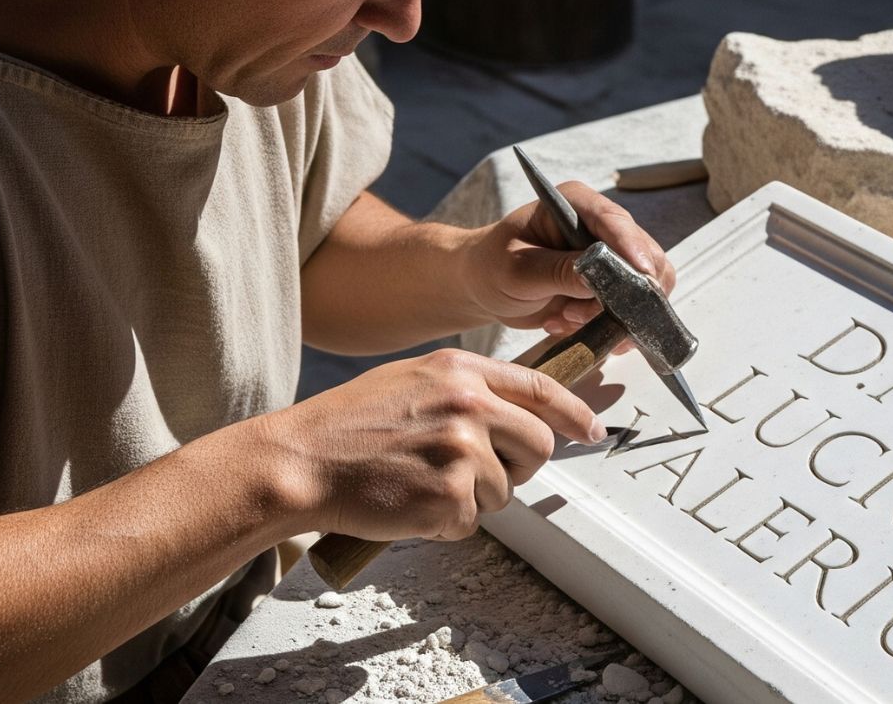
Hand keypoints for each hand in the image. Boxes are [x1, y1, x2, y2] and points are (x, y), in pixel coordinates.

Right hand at [271, 349, 605, 540]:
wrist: (300, 462)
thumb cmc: (348, 426)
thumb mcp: (412, 382)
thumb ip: (466, 389)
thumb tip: (515, 412)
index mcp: (461, 369)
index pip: (540, 386)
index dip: (574, 411)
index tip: (592, 428)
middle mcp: (470, 403)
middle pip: (539, 444)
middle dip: (518, 466)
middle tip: (474, 474)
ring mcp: (462, 450)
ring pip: (505, 490)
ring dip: (471, 498)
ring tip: (420, 482)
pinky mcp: (450, 496)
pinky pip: (471, 522)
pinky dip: (444, 523)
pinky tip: (408, 502)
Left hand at [461, 181, 676, 343]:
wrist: (484, 288)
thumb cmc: (492, 266)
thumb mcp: (518, 269)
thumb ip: (558, 272)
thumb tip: (600, 280)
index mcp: (576, 204)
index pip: (615, 221)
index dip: (632, 247)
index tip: (643, 274)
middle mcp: (601, 227)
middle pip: (644, 257)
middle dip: (621, 294)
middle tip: (580, 314)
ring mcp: (611, 258)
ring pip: (644, 290)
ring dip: (610, 315)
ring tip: (566, 320)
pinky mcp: (611, 288)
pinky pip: (629, 312)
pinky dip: (604, 327)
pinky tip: (565, 324)